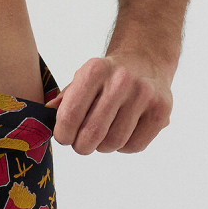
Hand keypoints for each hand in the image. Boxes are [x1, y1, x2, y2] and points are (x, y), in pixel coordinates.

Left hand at [43, 54, 172, 153]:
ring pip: (114, 142)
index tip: (64, 137)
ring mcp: (145, 95)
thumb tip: (45, 117)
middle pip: (93, 133)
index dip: (63, 134)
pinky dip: (123, 147)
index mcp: (94, 70)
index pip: (71, 115)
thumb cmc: (106, 77)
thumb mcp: (82, 78)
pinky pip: (134, 146)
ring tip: (102, 135)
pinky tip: (122, 132)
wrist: (145, 61)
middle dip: (81, 146)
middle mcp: (121, 80)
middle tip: (81, 144)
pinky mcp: (162, 111)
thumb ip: (64, 100)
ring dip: (103, 147)